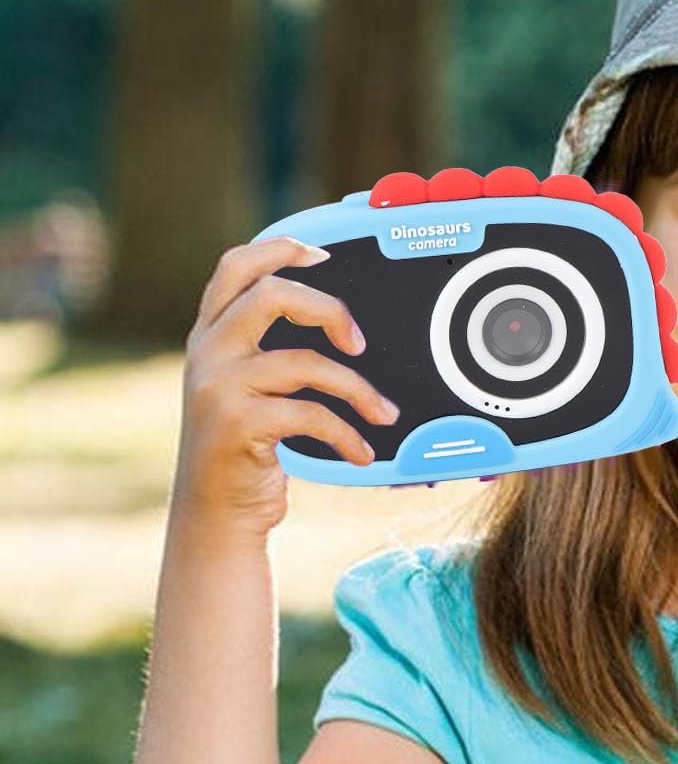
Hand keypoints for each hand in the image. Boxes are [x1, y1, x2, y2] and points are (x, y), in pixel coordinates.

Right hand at [174, 236, 400, 538]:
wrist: (214, 514)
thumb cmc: (244, 451)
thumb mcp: (245, 391)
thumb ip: (269, 353)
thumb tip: (342, 324)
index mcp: (210, 335)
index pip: (235, 267)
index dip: (280, 249)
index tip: (323, 254)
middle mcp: (206, 352)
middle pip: (270, 294)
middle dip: (328, 309)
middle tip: (360, 343)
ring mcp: (217, 386)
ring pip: (304, 362)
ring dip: (358, 389)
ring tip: (385, 414)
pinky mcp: (236, 424)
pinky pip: (310, 414)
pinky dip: (347, 433)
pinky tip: (362, 451)